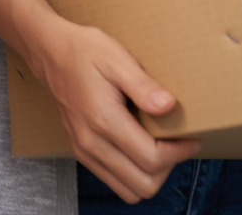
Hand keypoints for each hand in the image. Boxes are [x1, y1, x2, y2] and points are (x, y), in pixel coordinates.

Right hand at [29, 17, 200, 202]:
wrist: (50, 52)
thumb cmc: (84, 51)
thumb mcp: (117, 58)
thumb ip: (143, 86)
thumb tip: (169, 107)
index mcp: (103, 120)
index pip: (151, 159)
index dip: (179, 153)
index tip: (191, 138)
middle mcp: (91, 143)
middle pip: (143, 185)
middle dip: (167, 168)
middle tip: (176, 144)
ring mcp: (84, 150)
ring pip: (129, 191)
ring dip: (150, 176)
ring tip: (160, 148)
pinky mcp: (81, 151)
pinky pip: (113, 180)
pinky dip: (133, 174)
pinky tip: (140, 148)